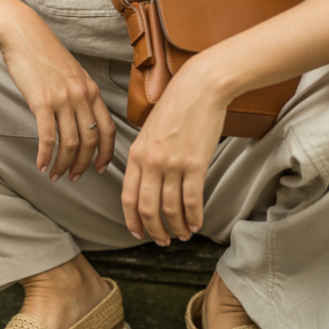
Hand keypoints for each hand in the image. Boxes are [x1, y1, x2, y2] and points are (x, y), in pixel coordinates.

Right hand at [0, 5, 115, 182]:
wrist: (23, 34)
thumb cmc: (44, 53)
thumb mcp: (72, 73)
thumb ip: (80, 94)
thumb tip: (82, 119)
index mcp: (91, 89)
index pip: (108, 129)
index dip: (107, 153)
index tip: (100, 168)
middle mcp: (82, 95)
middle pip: (91, 140)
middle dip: (84, 165)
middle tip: (74, 177)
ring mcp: (63, 99)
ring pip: (71, 143)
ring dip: (63, 164)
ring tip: (55, 174)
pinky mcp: (42, 101)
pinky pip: (48, 137)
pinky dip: (46, 155)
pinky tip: (41, 164)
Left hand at [121, 52, 229, 243]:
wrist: (200, 87)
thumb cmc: (177, 104)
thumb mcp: (149, 128)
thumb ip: (145, 153)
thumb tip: (146, 178)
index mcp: (136, 153)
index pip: (128, 197)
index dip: (133, 220)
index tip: (139, 232)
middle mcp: (151, 162)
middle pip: (147, 209)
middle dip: (154, 230)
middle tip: (162, 240)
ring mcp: (173, 164)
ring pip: (171, 209)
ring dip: (177, 227)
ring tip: (182, 235)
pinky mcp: (196, 164)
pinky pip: (192, 201)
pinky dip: (194, 218)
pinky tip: (196, 224)